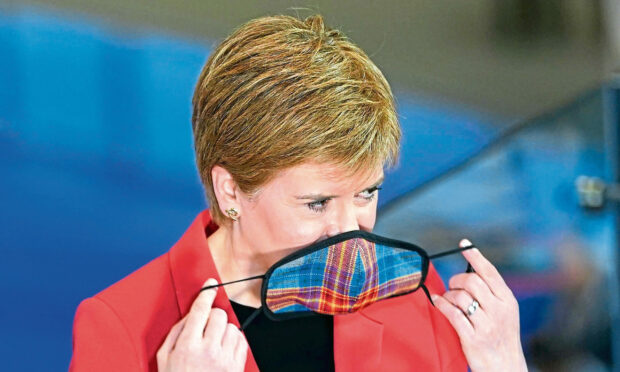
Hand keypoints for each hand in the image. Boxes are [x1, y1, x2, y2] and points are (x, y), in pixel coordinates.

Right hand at [157, 278, 247, 371]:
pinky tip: (223, 349)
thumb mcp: (164, 358)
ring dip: (223, 330)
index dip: (206, 293)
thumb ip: (176, 332)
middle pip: (218, 315)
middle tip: (205, 328)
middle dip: (212, 317)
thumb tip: (191, 315)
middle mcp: (208, 350)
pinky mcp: (237, 366)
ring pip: (232, 326)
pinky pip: (241, 340)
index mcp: (188, 346)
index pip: (200, 310)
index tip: (210, 285)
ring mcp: (225, 359)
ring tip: (214, 343)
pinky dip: (234, 340)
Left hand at [431, 240, 526, 371]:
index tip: (464, 243)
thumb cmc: (501, 336)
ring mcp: (487, 325)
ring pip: (460, 296)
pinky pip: (452, 314)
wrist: (506, 367)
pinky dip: (441, 305)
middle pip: (472, 281)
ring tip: (448, 300)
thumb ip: (492, 292)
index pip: (490, 272)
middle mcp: (499, 310)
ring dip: (449, 295)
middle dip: (457, 280)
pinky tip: (437, 302)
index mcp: (508, 300)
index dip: (475, 255)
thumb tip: (471, 270)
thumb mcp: (505, 312)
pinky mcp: (473, 338)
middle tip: (453, 286)